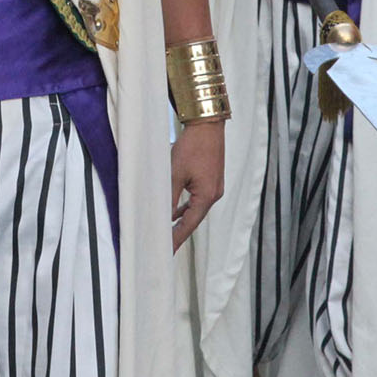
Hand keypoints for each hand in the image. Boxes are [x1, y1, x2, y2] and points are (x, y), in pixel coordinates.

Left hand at [170, 117, 224, 251]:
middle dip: (178, 231)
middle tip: (164, 245)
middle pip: (194, 219)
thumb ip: (169, 197)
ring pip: (195, 208)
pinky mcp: (211, 179)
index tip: (167, 252)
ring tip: (167, 231)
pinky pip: (198, 198)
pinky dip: (186, 206)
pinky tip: (176, 210)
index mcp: (207, 196)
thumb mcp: (175, 174)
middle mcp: (214, 194)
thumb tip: (162, 216)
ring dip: (181, 218)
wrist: (207, 125)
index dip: (176, 239)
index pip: (188, 225)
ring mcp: (214, 187)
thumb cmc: (192, 147)